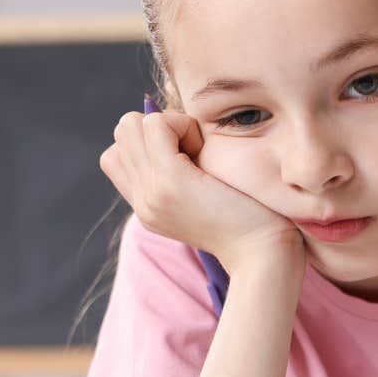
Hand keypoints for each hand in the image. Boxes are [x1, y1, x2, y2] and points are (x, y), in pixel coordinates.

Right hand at [98, 108, 301, 272]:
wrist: (262, 253)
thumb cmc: (250, 219)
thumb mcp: (204, 197)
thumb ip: (180, 174)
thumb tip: (172, 130)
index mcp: (147, 207)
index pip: (115, 156)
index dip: (149, 142)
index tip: (186, 157)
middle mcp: (142, 202)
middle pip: (122, 134)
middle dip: (158, 127)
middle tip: (194, 149)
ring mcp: (152, 192)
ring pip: (132, 125)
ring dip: (168, 124)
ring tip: (198, 150)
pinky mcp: (171, 182)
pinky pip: (156, 125)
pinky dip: (181, 124)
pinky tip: (203, 148)